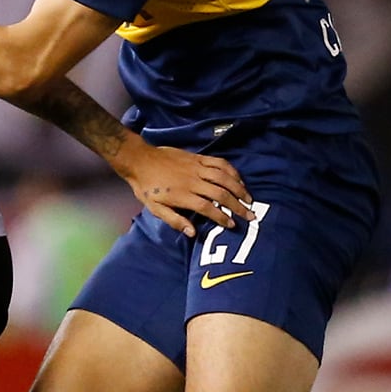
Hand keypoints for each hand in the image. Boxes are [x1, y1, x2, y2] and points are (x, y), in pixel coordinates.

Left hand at [113, 139, 255, 236]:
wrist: (140, 160)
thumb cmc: (147, 187)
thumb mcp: (155, 209)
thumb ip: (175, 221)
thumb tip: (193, 233)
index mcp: (183, 196)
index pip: (208, 208)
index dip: (222, 217)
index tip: (232, 225)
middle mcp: (193, 181)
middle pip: (221, 194)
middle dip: (237, 206)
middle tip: (250, 215)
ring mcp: (197, 167)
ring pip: (224, 177)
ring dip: (239, 188)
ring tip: (248, 199)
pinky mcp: (198, 157)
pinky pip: (219, 162)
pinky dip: (232, 171)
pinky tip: (239, 179)